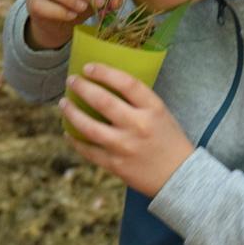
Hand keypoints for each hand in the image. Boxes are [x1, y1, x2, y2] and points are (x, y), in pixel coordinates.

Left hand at [59, 63, 192, 197]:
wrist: (180, 177)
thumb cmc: (169, 140)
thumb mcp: (161, 114)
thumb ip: (138, 101)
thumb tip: (105, 85)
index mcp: (153, 109)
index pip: (126, 83)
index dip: (104, 72)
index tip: (88, 67)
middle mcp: (138, 126)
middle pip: (103, 102)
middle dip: (82, 88)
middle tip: (71, 81)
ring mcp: (125, 146)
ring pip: (89, 127)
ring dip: (72, 113)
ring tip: (64, 104)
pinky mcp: (115, 165)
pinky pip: (88, 150)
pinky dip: (75, 140)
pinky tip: (68, 132)